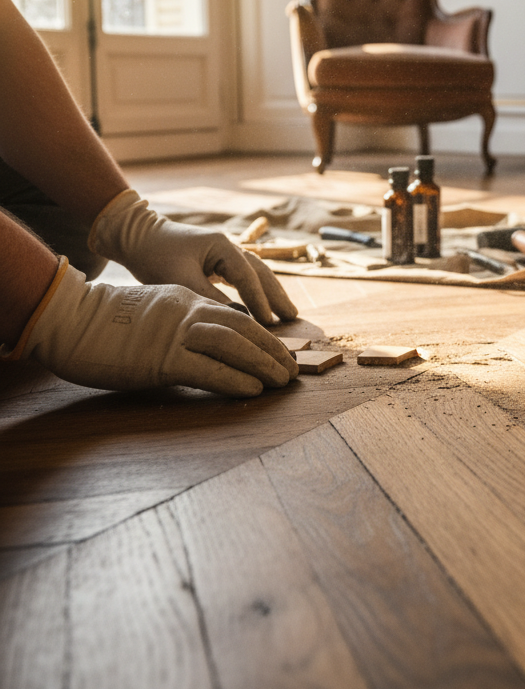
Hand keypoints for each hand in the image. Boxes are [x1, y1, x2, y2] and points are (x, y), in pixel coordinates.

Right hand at [18, 259, 298, 396]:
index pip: (234, 316)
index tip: (279, 351)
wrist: (68, 319)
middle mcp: (187, 312)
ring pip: (233, 345)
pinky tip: (254, 389)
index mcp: (185, 299)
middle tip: (293, 369)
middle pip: (243, 328)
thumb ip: (179, 322)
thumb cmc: (103, 321)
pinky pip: (208, 370)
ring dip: (264, 364)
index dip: (262, 335)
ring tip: (283, 380)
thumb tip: (202, 342)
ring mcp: (176, 334)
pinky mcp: (162, 359)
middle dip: (273, 350)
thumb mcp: (151, 311)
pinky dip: (236, 379)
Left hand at [89, 190, 297, 325]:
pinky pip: (245, 278)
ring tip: (288, 313)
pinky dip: (258, 292)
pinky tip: (265, 305)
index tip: (268, 322)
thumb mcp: (179, 279)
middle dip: (277, 296)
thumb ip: (209, 298)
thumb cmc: (155, 256)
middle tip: (293, 317)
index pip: (247, 276)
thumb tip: (238, 319)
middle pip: (261, 272)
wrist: (137, 237)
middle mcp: (229, 247)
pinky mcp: (219, 262)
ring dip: (272, 294)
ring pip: (257, 274)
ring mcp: (226, 253)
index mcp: (222, 246)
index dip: (259, 300)